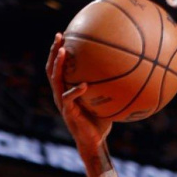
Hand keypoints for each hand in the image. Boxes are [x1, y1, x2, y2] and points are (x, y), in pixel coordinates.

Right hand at [46, 34, 111, 156]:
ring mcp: (62, 103)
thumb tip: (125, 72)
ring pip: (55, 79)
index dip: (58, 51)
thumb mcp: (103, 101)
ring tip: (64, 51)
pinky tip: (85, 85)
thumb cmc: (100, 122)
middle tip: (59, 35)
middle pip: (52, 68)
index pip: (58, 66)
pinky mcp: (68, 113)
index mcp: (65, 89)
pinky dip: (76, 91)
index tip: (63, 34)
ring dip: (58, 64)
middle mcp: (60, 93)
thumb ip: (107, 87)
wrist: (94, 142)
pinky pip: (69, 99)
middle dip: (54, 50)